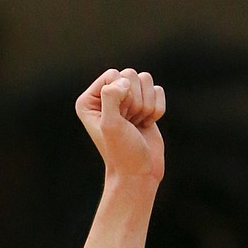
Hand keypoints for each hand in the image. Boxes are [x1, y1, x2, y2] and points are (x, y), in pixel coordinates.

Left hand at [76, 69, 164, 183]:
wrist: (138, 172)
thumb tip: (124, 80)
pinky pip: (158, 90)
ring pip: (146, 79)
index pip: (113, 75)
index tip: (119, 118)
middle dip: (135, 101)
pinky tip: (146, 125)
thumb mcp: (111, 125)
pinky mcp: (144, 103)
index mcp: (89, 101)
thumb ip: (111, 97)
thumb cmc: (122, 152)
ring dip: (146, 106)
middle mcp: (105, 96)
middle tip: (128, 123)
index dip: (122, 95)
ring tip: (136, 124)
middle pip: (130, 75)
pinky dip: (157, 109)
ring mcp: (125, 99)